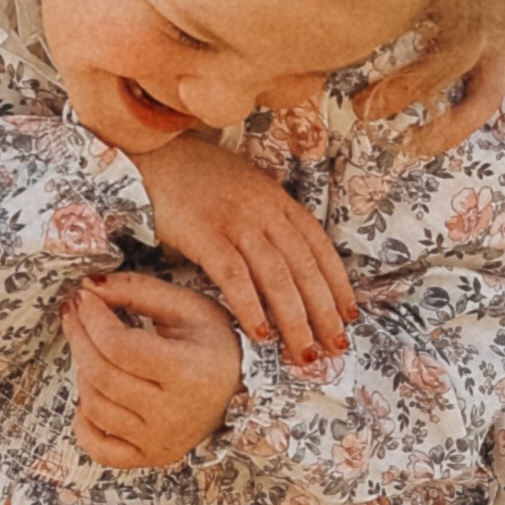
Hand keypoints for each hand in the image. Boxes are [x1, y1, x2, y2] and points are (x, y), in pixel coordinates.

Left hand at [65, 271, 242, 470]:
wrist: (245, 388)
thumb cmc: (216, 345)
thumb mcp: (188, 307)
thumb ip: (138, 291)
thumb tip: (90, 287)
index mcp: (190, 371)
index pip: (119, 346)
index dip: (92, 318)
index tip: (84, 298)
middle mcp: (174, 413)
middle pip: (100, 375)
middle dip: (79, 338)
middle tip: (74, 314)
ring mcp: (160, 440)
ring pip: (94, 407)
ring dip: (83, 373)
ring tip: (93, 351)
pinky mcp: (150, 457)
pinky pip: (98, 448)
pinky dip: (83, 423)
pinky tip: (93, 396)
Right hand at [132, 132, 354, 365]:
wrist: (153, 152)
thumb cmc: (197, 177)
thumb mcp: (246, 191)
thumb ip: (268, 222)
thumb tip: (287, 265)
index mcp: (278, 201)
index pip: (320, 247)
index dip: (338, 284)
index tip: (350, 316)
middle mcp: (265, 211)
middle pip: (304, 268)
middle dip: (324, 311)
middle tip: (336, 347)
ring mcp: (236, 221)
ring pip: (277, 277)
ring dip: (295, 319)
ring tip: (306, 352)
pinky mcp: (203, 233)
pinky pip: (234, 276)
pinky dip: (250, 306)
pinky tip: (260, 335)